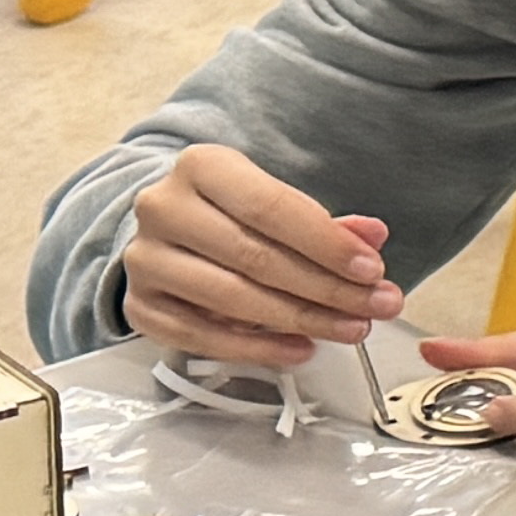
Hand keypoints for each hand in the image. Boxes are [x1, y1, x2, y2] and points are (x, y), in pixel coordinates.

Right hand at [116, 146, 399, 365]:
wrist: (169, 229)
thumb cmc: (232, 214)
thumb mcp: (276, 203)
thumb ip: (324, 224)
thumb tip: (372, 237)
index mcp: (201, 167)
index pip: (271, 208)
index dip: (326, 244)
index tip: (372, 270)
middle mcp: (163, 209)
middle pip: (255, 258)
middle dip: (326, 288)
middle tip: (376, 306)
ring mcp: (146, 259)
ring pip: (230, 299)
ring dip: (300, 320)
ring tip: (350, 328)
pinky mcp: (140, 305)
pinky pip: (201, 337)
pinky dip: (256, 349)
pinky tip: (300, 349)